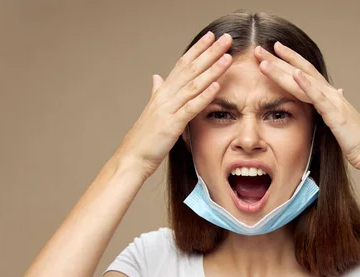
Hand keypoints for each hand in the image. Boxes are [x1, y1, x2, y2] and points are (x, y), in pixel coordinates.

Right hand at [114, 31, 232, 178]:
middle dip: (210, 53)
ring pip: (193, 85)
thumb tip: (157, 77)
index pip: (182, 65)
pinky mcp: (172, 124)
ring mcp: (168, 109)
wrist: (131, 157)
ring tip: (227, 57)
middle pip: (190, 69)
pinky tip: (217, 85)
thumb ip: (157, 92)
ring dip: (212, 70)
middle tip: (226, 38)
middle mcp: (165, 96)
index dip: (197, 49)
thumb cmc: (144, 138)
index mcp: (163, 92)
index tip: (211, 36)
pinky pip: (191, 107)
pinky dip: (204, 95)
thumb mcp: (152, 112)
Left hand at [254, 42, 359, 171]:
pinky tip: (295, 74)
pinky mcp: (336, 114)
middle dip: (278, 60)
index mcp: (329, 96)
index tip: (271, 51)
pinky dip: (307, 85)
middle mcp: (331, 94)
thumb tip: (338, 93)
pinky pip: (319, 97)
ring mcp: (333, 102)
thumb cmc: (355, 140)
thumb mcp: (339, 121)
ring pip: (304, 81)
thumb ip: (333, 107)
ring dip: (284, 69)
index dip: (288, 61)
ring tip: (266, 60)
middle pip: (300, 71)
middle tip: (258, 49)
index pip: (305, 73)